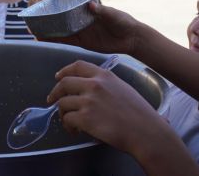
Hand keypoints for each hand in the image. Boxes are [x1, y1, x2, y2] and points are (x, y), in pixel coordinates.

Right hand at [39, 2, 140, 55]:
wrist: (131, 38)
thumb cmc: (124, 22)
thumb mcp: (113, 14)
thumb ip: (102, 11)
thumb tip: (90, 5)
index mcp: (87, 9)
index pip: (69, 5)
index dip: (56, 4)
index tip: (43, 2)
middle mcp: (81, 19)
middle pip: (61, 18)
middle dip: (48, 18)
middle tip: (32, 19)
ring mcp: (81, 31)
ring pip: (61, 30)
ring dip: (48, 31)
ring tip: (34, 31)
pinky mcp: (83, 42)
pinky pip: (67, 41)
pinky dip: (56, 40)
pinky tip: (44, 40)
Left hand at [47, 60, 164, 154]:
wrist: (145, 131)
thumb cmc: (139, 113)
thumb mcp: (123, 88)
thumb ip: (105, 85)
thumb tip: (89, 90)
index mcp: (104, 75)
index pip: (78, 66)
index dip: (64, 70)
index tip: (58, 77)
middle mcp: (94, 85)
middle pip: (64, 83)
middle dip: (55, 92)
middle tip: (52, 100)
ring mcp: (88, 101)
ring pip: (63, 103)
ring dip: (62, 114)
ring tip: (69, 122)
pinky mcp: (85, 118)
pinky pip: (67, 119)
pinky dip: (67, 126)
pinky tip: (74, 131)